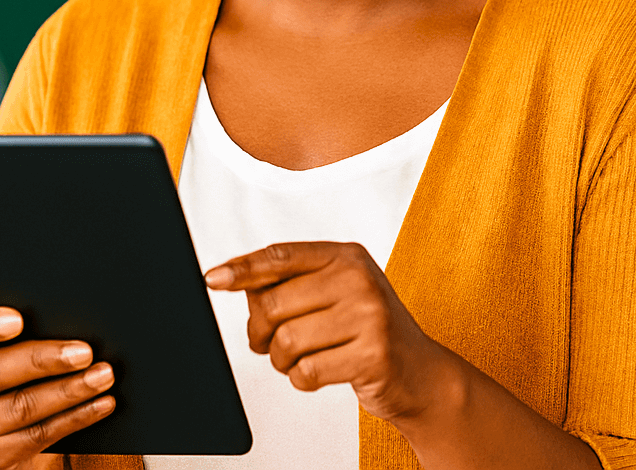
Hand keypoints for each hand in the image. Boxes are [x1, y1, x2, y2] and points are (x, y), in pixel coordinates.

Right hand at [0, 306, 115, 469]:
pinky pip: (34, 438)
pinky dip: (73, 419)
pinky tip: (100, 404)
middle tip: (84, 352)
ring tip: (102, 376)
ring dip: (67, 392)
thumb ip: (16, 326)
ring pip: (18, 409)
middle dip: (42, 361)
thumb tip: (65, 316)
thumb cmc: (6, 356)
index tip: (18, 320)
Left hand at [205, 241, 449, 422]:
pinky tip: (318, 373)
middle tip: (266, 343)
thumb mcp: (336, 293)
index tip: (213, 279)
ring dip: (281, 360)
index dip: (242, 268)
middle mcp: (359, 279)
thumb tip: (232, 280)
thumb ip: (292, 283)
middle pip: (274, 304)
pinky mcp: (373, 356)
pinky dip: (301, 379)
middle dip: (261, 332)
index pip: (280, 256)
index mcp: (346, 256)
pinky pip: (307, 371)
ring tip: (296, 359)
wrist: (422, 374)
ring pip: (287, 341)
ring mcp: (369, 316)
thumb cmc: (368, 331)